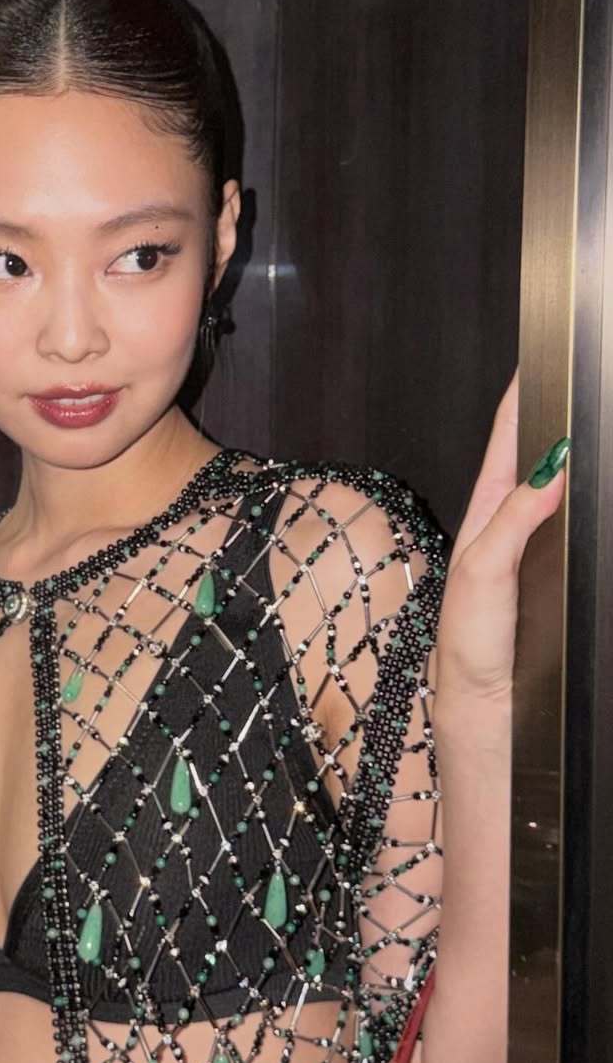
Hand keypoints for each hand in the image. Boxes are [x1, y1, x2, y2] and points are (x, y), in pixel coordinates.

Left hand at [435, 366, 568, 697]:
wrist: (483, 699)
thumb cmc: (468, 638)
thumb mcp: (484, 572)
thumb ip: (514, 520)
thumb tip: (549, 471)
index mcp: (486, 510)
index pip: (507, 440)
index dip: (522, 400)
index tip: (539, 363)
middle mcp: (510, 520)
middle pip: (539, 456)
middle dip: (559, 418)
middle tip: (582, 383)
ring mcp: (534, 543)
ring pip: (560, 485)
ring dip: (575, 457)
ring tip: (592, 424)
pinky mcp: (555, 569)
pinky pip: (573, 519)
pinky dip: (583, 497)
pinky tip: (595, 487)